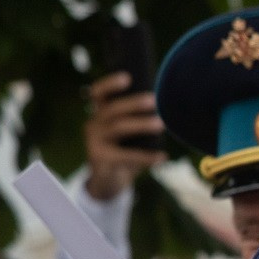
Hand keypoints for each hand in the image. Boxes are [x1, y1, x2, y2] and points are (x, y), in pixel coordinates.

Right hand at [84, 72, 162, 200]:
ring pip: (118, 128)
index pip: (98, 94)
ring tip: (161, 125)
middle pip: (111, 109)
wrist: (108, 181)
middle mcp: (94, 125)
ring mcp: (94, 142)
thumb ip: (136, 120)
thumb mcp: (126, 134)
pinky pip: (126, 155)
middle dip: (133, 103)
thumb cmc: (124, 151)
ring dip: (141, 124)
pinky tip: (162, 157)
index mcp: (100, 114)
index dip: (110, 84)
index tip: (127, 77)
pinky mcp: (100, 159)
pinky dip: (146, 157)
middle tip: (153, 101)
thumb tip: (164, 106)